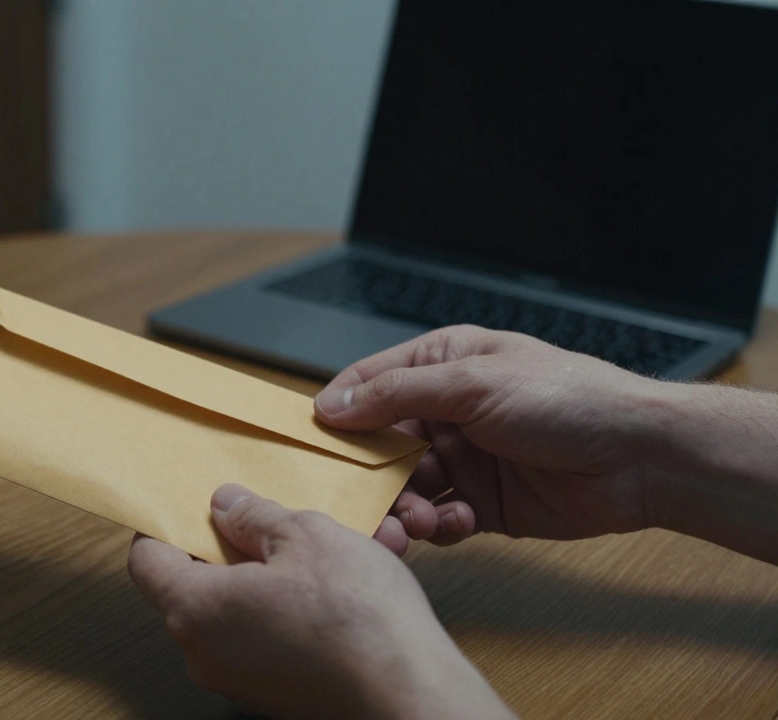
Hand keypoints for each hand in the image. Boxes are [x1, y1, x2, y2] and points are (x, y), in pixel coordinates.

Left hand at [128, 484, 511, 719]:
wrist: (409, 695)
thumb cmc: (357, 618)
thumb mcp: (305, 535)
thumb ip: (254, 516)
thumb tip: (226, 506)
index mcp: (194, 609)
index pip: (146, 560)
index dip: (163, 525)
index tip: (187, 505)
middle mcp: (203, 653)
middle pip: (189, 587)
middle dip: (224, 549)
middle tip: (262, 522)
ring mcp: (236, 681)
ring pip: (231, 614)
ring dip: (262, 580)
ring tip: (311, 554)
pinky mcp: (272, 696)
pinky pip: (260, 641)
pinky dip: (282, 613)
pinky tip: (328, 594)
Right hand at [316, 326, 672, 553]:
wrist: (640, 459)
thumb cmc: (569, 398)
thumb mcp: (472, 383)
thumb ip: (397, 394)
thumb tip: (333, 403)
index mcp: (442, 364)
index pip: (369, 383)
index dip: (338, 410)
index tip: (311, 442)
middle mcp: (447, 411)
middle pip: (379, 444)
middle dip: (368, 474)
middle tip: (359, 501)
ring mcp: (464, 458)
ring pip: (404, 487)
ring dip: (403, 506)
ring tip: (415, 521)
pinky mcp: (483, 503)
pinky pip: (439, 518)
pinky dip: (439, 525)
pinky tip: (458, 522)